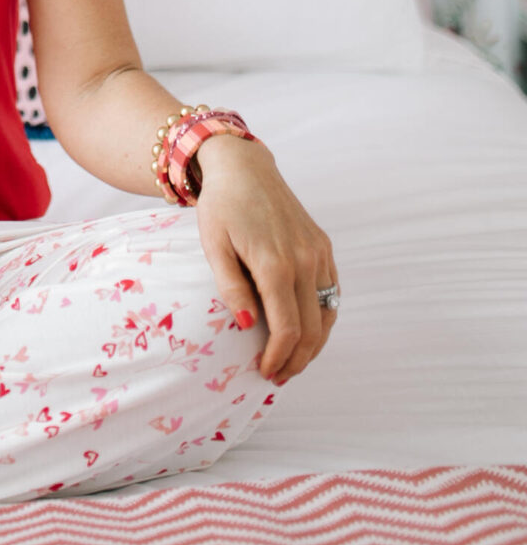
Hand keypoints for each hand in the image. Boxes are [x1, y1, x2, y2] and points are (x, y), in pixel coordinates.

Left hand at [191, 135, 339, 386]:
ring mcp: (319, 252)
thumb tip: (248, 325)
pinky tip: (306, 331)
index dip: (279, 357)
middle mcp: (304, 259)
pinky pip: (331, 292)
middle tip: (278, 377)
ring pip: (327, 314)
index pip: (287, 328)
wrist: (244, 167)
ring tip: (292, 361)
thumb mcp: (214, 245)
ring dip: (313, 345)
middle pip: (311, 329)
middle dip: (297, 360)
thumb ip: (231, 287)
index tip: (265, 372)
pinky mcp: (324, 246)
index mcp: (275, 263)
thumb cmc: (221, 206)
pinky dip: (323, 319)